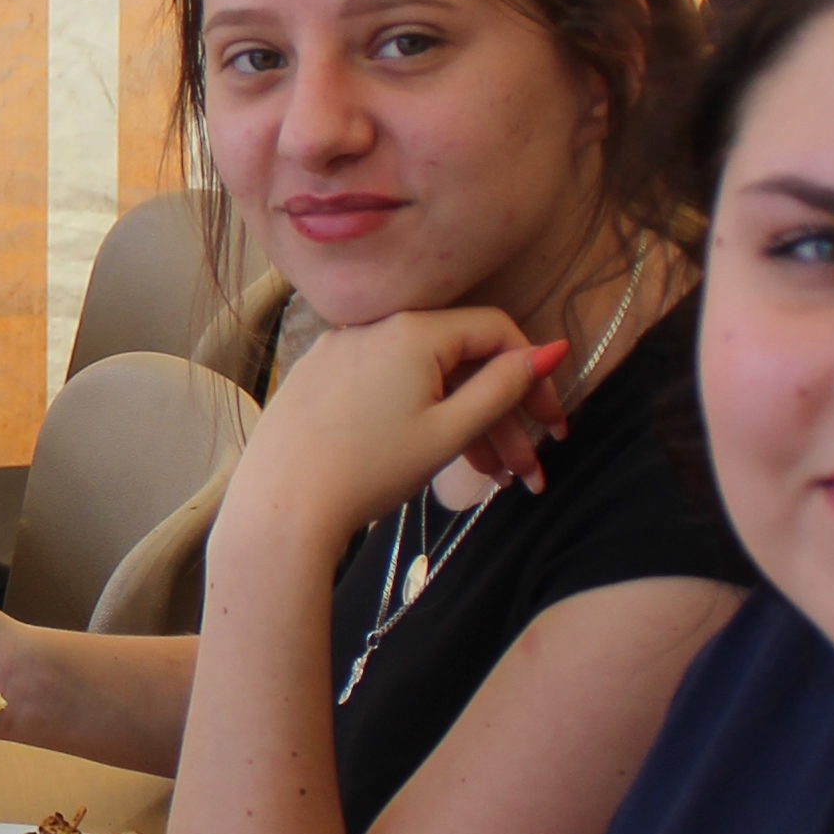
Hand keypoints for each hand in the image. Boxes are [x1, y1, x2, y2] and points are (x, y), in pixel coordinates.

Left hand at [224, 309, 568, 553]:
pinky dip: (421, 418)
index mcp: (412, 329)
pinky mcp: (321, 379)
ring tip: (495, 481)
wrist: (281, 506)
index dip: (532, 375)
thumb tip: (552, 348)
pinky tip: (439, 461)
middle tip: (531, 471)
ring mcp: (343, 351)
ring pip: (425, 381)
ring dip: (467, 425)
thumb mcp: (449, 431)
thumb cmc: (369, 469)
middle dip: (503, 418)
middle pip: (460, 362)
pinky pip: (388, 388)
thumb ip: (504, 387)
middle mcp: (375, 327)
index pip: (495, 330)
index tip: (551, 424)